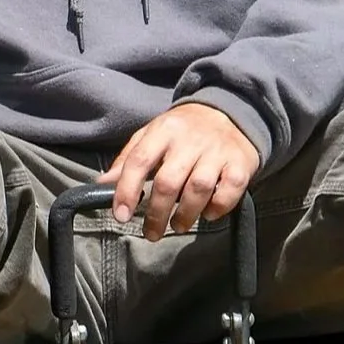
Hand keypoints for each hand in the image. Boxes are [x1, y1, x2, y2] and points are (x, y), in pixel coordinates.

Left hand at [106, 101, 261, 240]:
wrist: (231, 111)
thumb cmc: (184, 130)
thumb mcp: (152, 135)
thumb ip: (128, 159)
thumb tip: (102, 185)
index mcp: (164, 130)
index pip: (139, 161)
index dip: (126, 190)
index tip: (121, 215)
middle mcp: (190, 140)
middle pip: (168, 182)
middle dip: (156, 214)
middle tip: (151, 233)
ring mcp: (217, 151)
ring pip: (198, 188)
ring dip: (185, 215)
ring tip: (178, 225)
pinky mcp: (241, 163)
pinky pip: (229, 191)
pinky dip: (218, 207)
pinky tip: (208, 214)